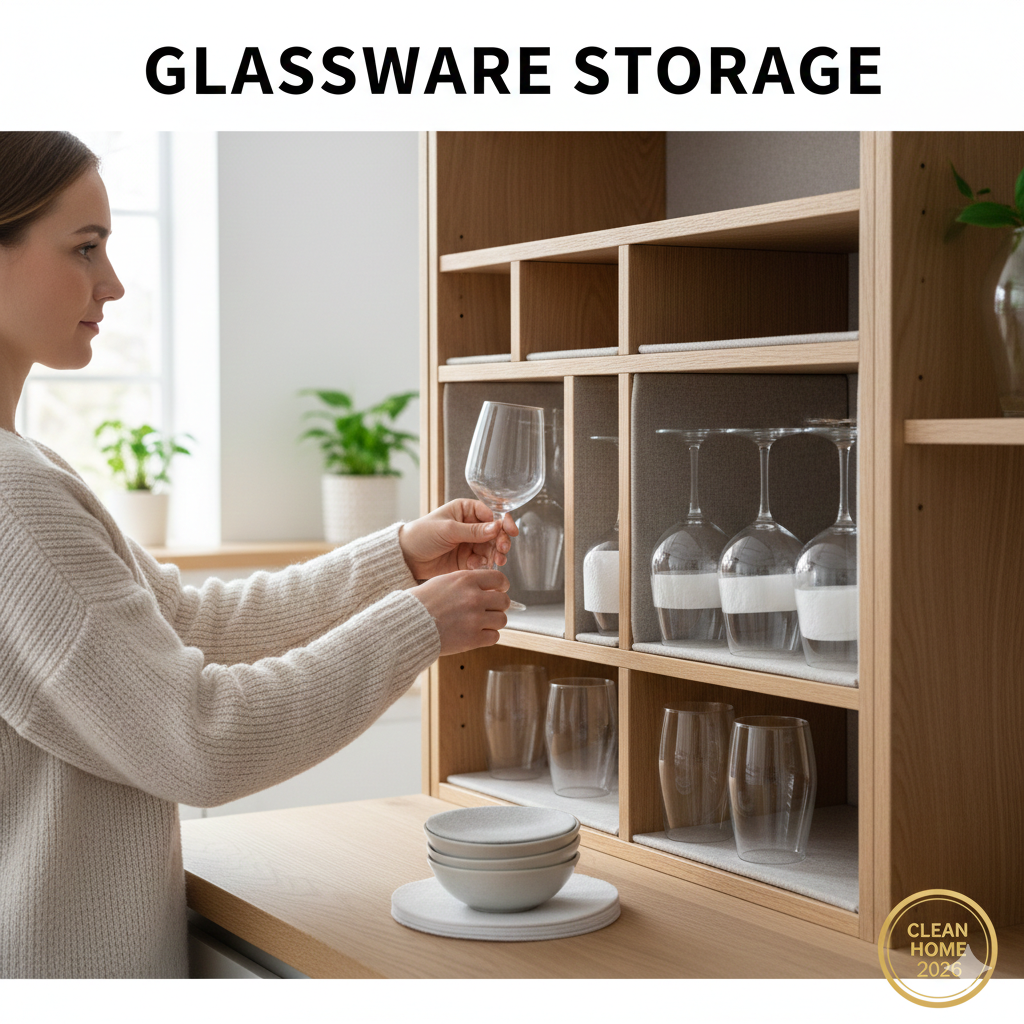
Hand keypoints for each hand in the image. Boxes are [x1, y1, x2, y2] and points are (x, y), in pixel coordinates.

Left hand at [399, 499, 517, 579]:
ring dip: (495, 555)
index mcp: (465, 510)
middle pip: (495, 533)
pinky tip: (476, 567)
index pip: (491, 514)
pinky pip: (482, 562)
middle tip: (502, 550)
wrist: (406, 557)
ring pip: (491, 549)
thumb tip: (496, 528)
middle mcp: (470, 526)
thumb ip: (473, 531)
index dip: (503, 522)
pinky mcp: (467, 560)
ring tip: (495, 562)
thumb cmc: (422, 534)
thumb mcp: (448, 529)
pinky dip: (483, 565)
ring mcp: (469, 543)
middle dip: (501, 541)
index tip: (511, 531)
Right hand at [410, 570, 509, 654]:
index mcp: (466, 580)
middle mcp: (473, 598)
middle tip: (489, 609)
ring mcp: (474, 619)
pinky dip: (488, 636)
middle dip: (498, 606)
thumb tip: (486, 586)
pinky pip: (494, 637)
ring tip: (480, 623)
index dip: (501, 586)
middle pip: (504, 601)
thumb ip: (467, 582)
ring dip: (493, 622)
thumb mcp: (444, 581)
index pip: (499, 579)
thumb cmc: (421, 604)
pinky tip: (476, 633)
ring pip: (502, 620)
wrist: (408, 626)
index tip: (499, 590)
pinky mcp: (473, 638)